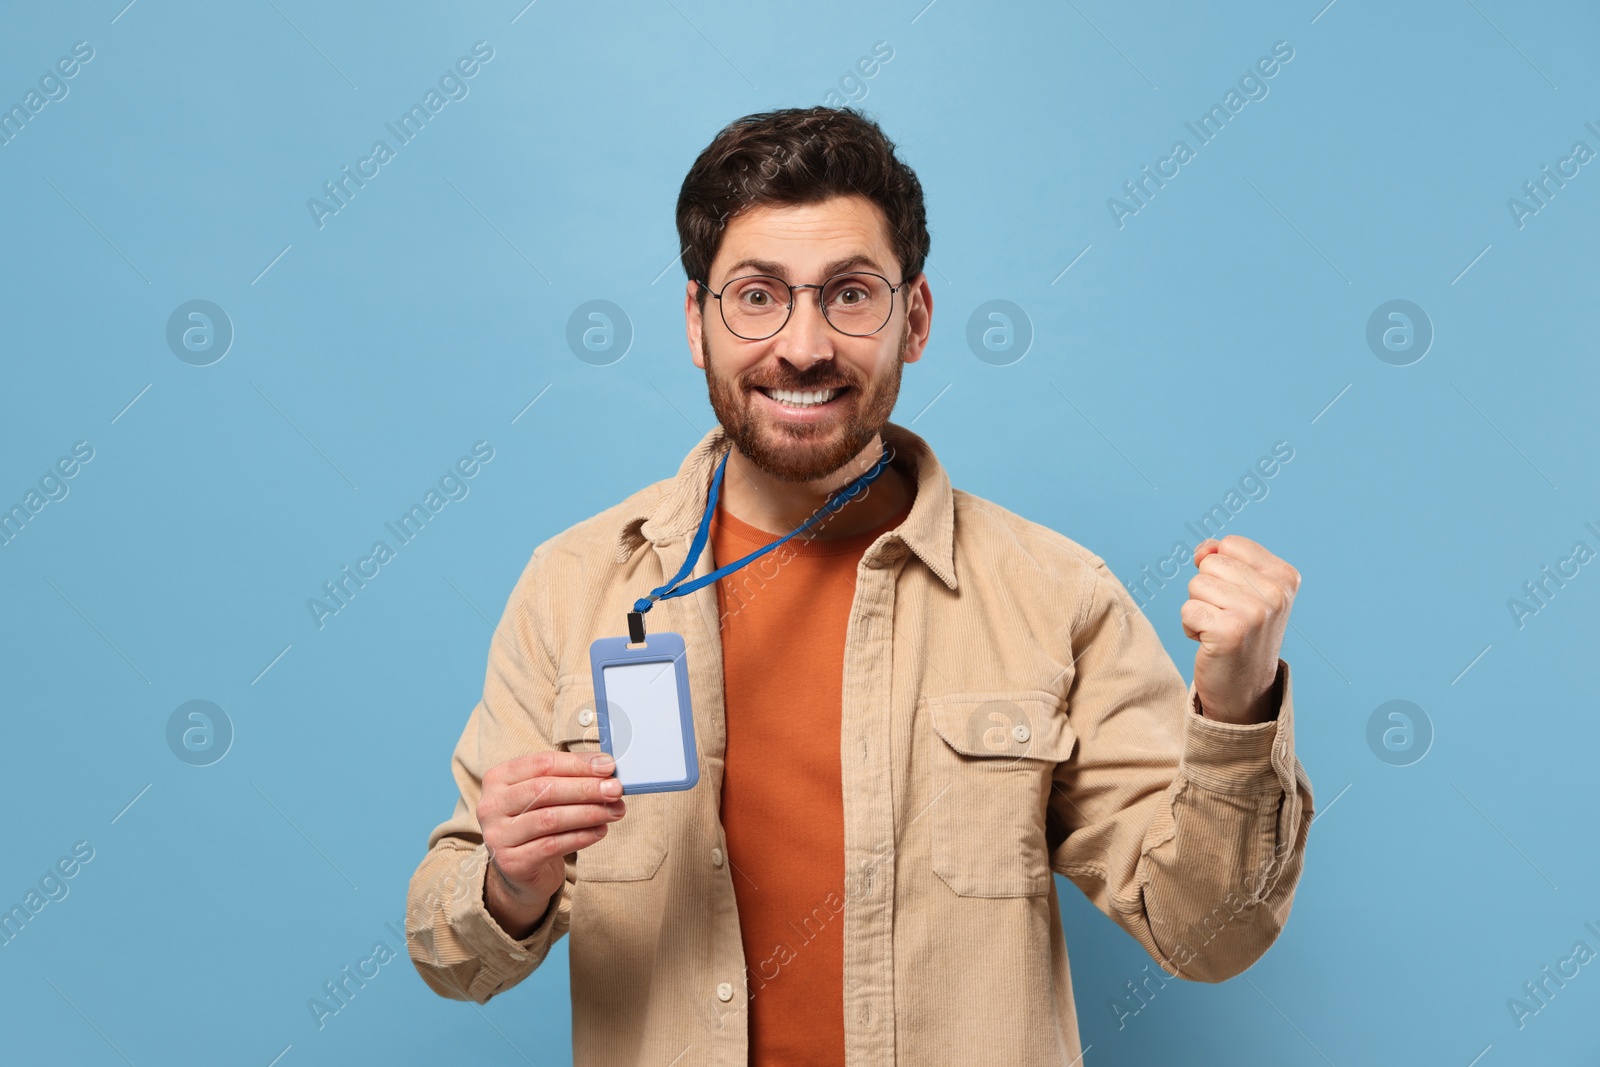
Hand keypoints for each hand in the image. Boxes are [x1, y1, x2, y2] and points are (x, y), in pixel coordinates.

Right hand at [478, 751, 625, 937]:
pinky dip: (580, 837)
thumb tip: (607, 768)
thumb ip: (569, 779)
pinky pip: (552, 845)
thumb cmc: (536, 822)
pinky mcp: (511, 862)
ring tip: (614, 811)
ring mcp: (498, 835)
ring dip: (588, 813)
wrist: (520, 870)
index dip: (578, 764)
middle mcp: (491, 805)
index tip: (609, 766)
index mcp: (498, 778)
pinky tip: (600, 831)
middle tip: (616, 789)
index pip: (542, 763)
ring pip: (550, 818)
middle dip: (586, 788)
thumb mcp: (545, 795)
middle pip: (545, 790)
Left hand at [1181, 534, 1300, 723]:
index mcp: (1285, 577)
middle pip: (1210, 564)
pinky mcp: (1230, 632)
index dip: (1220, 569)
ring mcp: (1255, 612)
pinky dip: (1191, 627)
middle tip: (1226, 618)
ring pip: (1196, 585)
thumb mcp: (1244, 590)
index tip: (1235, 597)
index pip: (1231, 545)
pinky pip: (1187, 610)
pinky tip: (1210, 642)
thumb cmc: (1241, 634)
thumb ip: (1224, 559)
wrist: (1246, 689)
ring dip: (1199, 608)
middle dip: (1208, 591)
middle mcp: (1275, 593)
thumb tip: (1203, 550)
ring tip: (1219, 629)